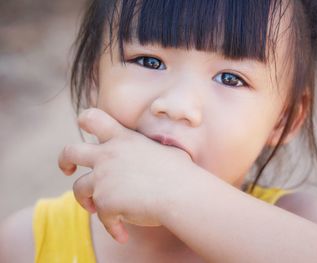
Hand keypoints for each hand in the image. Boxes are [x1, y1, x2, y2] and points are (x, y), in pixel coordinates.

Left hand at [58, 108, 193, 242]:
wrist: (181, 193)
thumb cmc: (180, 173)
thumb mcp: (163, 150)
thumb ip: (149, 150)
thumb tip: (155, 154)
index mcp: (123, 138)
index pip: (93, 118)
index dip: (84, 121)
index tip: (83, 132)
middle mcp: (108, 155)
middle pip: (70, 152)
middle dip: (64, 161)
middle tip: (67, 170)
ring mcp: (103, 178)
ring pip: (78, 188)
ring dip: (85, 201)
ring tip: (95, 209)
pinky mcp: (105, 202)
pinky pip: (102, 217)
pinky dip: (112, 226)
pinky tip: (123, 235)